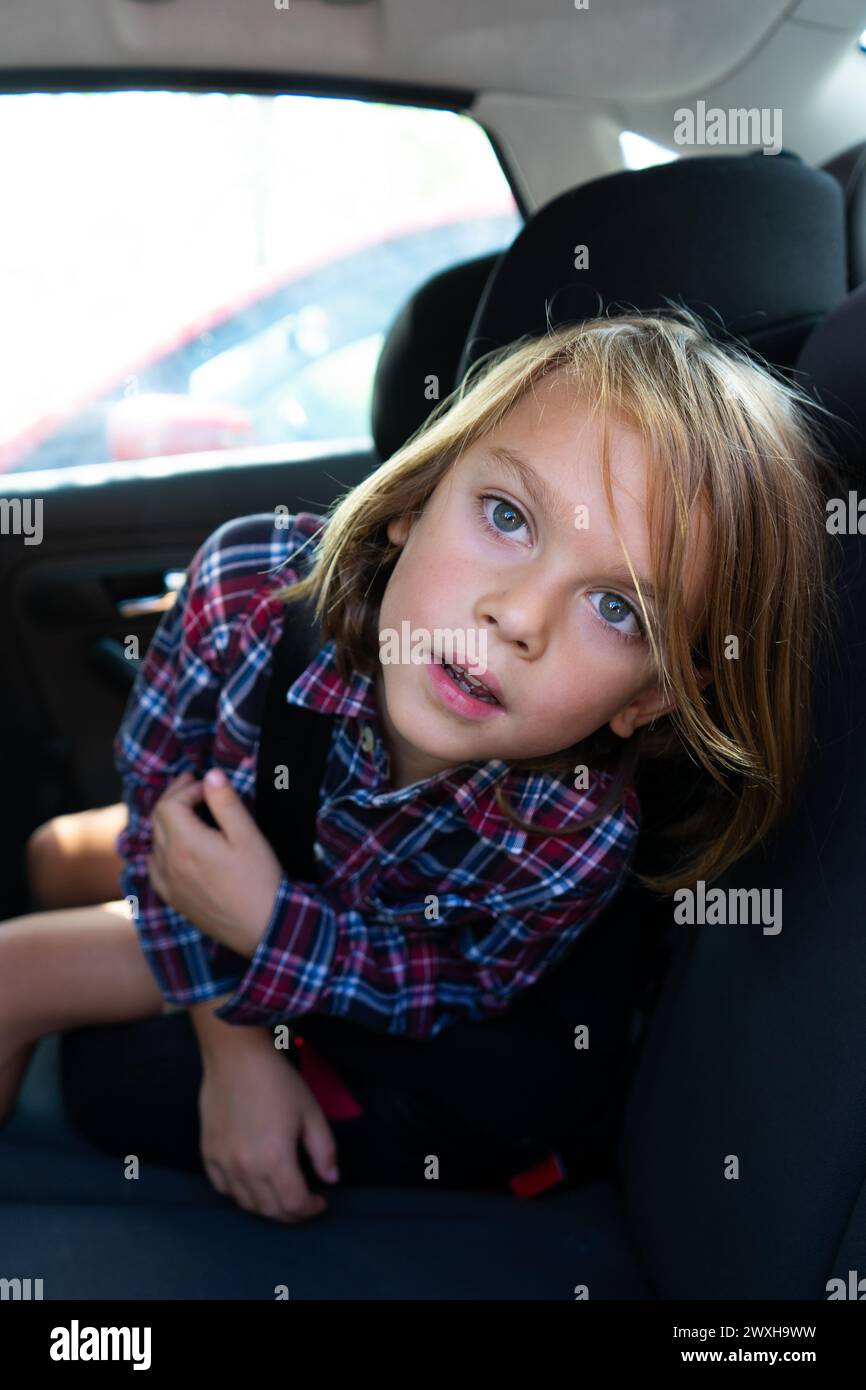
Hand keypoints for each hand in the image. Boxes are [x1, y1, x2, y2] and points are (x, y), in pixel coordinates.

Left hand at [146, 769, 283, 955]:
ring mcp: (167, 883)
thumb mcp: (248, 835)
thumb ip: (226, 802)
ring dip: (169, 823)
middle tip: (196, 788)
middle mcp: (168, 863)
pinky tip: (181, 848)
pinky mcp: (173, 899)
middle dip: (175, 799)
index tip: (209, 787)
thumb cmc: (260, 880)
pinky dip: (164, 849)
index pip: (170, 803)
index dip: (187, 788)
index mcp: (185, 844)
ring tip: (192, 814)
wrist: (263, 928)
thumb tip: (211, 774)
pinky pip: (156, 866)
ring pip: (155, 842)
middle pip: (158, 819)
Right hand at [199, 1036, 339, 1222]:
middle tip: (304, 1200)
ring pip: (245, 1204)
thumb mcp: (311, 1112)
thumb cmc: (278, 1081)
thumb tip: (331, 1178)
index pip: (294, 1204)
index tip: (320, 1201)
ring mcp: (222, 1163)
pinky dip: (240, 1193)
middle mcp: (245, 1168)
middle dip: (291, 1212)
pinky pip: (223, 1188)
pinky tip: (252, 1181)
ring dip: (266, 1206)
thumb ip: (324, 1150)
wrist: (236, 1056)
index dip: (310, 1210)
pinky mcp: (208, 1153)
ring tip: (280, 1192)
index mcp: (274, 1159)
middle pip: (270, 1210)